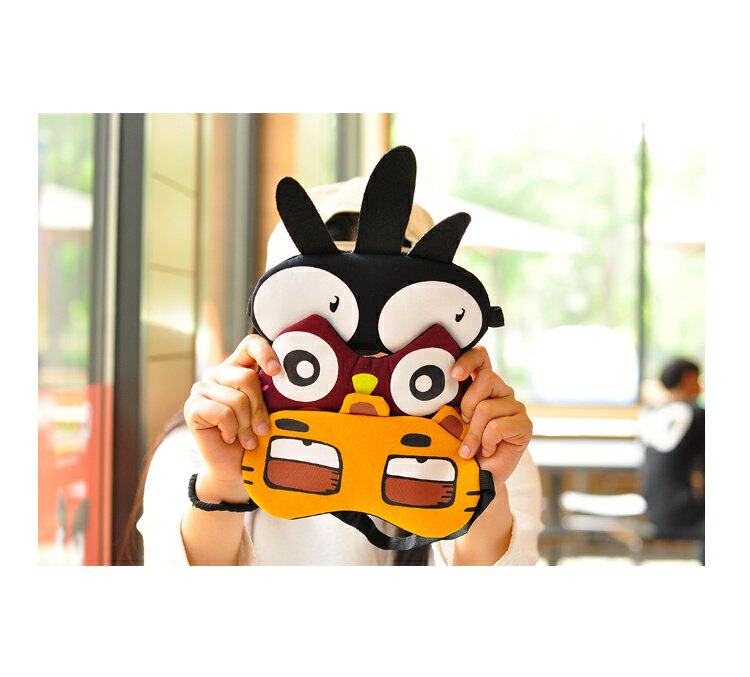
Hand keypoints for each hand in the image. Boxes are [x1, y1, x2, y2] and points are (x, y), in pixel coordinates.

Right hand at [183, 334, 279, 501]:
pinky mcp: (192, 407)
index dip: (265, 353)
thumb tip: (291, 383)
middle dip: (260, 408)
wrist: (232, 467)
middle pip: (247, 378)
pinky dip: (232, 431)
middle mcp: (217, 373)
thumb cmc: (254, 436)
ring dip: (246, 425)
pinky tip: (229, 438)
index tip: (276, 372)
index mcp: (238, 368)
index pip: (250, 345)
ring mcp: (202, 389)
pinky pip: (222, 413)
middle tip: (262, 430)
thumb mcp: (268, 411)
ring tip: (246, 438)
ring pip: (237, 399)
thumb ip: (272, 393)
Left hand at [451, 345, 532, 483]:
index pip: (481, 357)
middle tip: (463, 425)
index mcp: (482, 385)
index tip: (454, 375)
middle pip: (486, 379)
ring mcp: (515, 407)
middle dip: (468, 405)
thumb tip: (434, 387)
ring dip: (473, 433)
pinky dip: (486, 442)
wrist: (475, 478)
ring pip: (487, 407)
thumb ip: (450, 402)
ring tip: (471, 447)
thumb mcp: (449, 420)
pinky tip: (488, 450)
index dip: (469, 360)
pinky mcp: (524, 425)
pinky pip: (497, 426)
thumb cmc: (459, 447)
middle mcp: (501, 392)